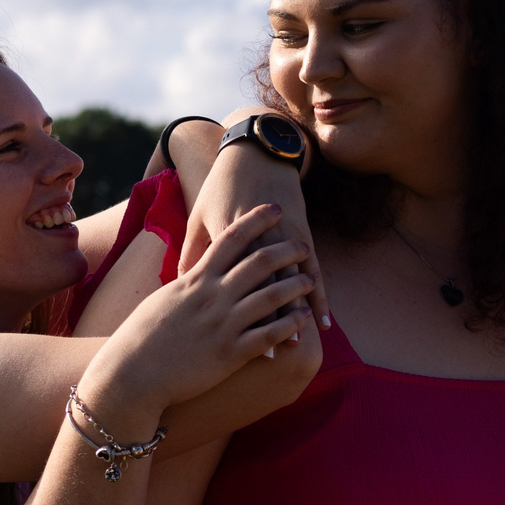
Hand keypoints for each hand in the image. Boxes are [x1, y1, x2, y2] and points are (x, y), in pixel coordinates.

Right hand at [81, 204, 314, 433]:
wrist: (131, 375)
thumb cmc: (141, 338)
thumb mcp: (164, 299)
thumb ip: (186, 283)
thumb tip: (195, 272)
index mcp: (195, 280)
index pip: (231, 239)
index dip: (256, 220)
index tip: (275, 209)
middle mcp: (212, 297)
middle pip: (258, 263)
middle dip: (286, 250)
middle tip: (304, 244)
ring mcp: (223, 324)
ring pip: (269, 296)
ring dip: (295, 285)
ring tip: (310, 280)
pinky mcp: (230, 353)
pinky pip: (268, 334)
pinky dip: (289, 324)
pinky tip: (303, 318)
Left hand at [178, 108, 329, 327]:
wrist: (257, 152)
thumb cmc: (221, 186)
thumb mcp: (200, 216)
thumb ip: (192, 252)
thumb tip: (180, 284)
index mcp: (232, 233)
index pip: (238, 278)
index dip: (241, 310)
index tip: (237, 338)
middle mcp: (263, 237)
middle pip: (271, 283)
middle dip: (275, 319)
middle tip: (277, 353)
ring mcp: (287, 236)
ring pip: (296, 280)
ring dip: (300, 313)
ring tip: (303, 343)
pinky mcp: (303, 235)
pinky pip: (314, 272)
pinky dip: (319, 297)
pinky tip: (324, 321)